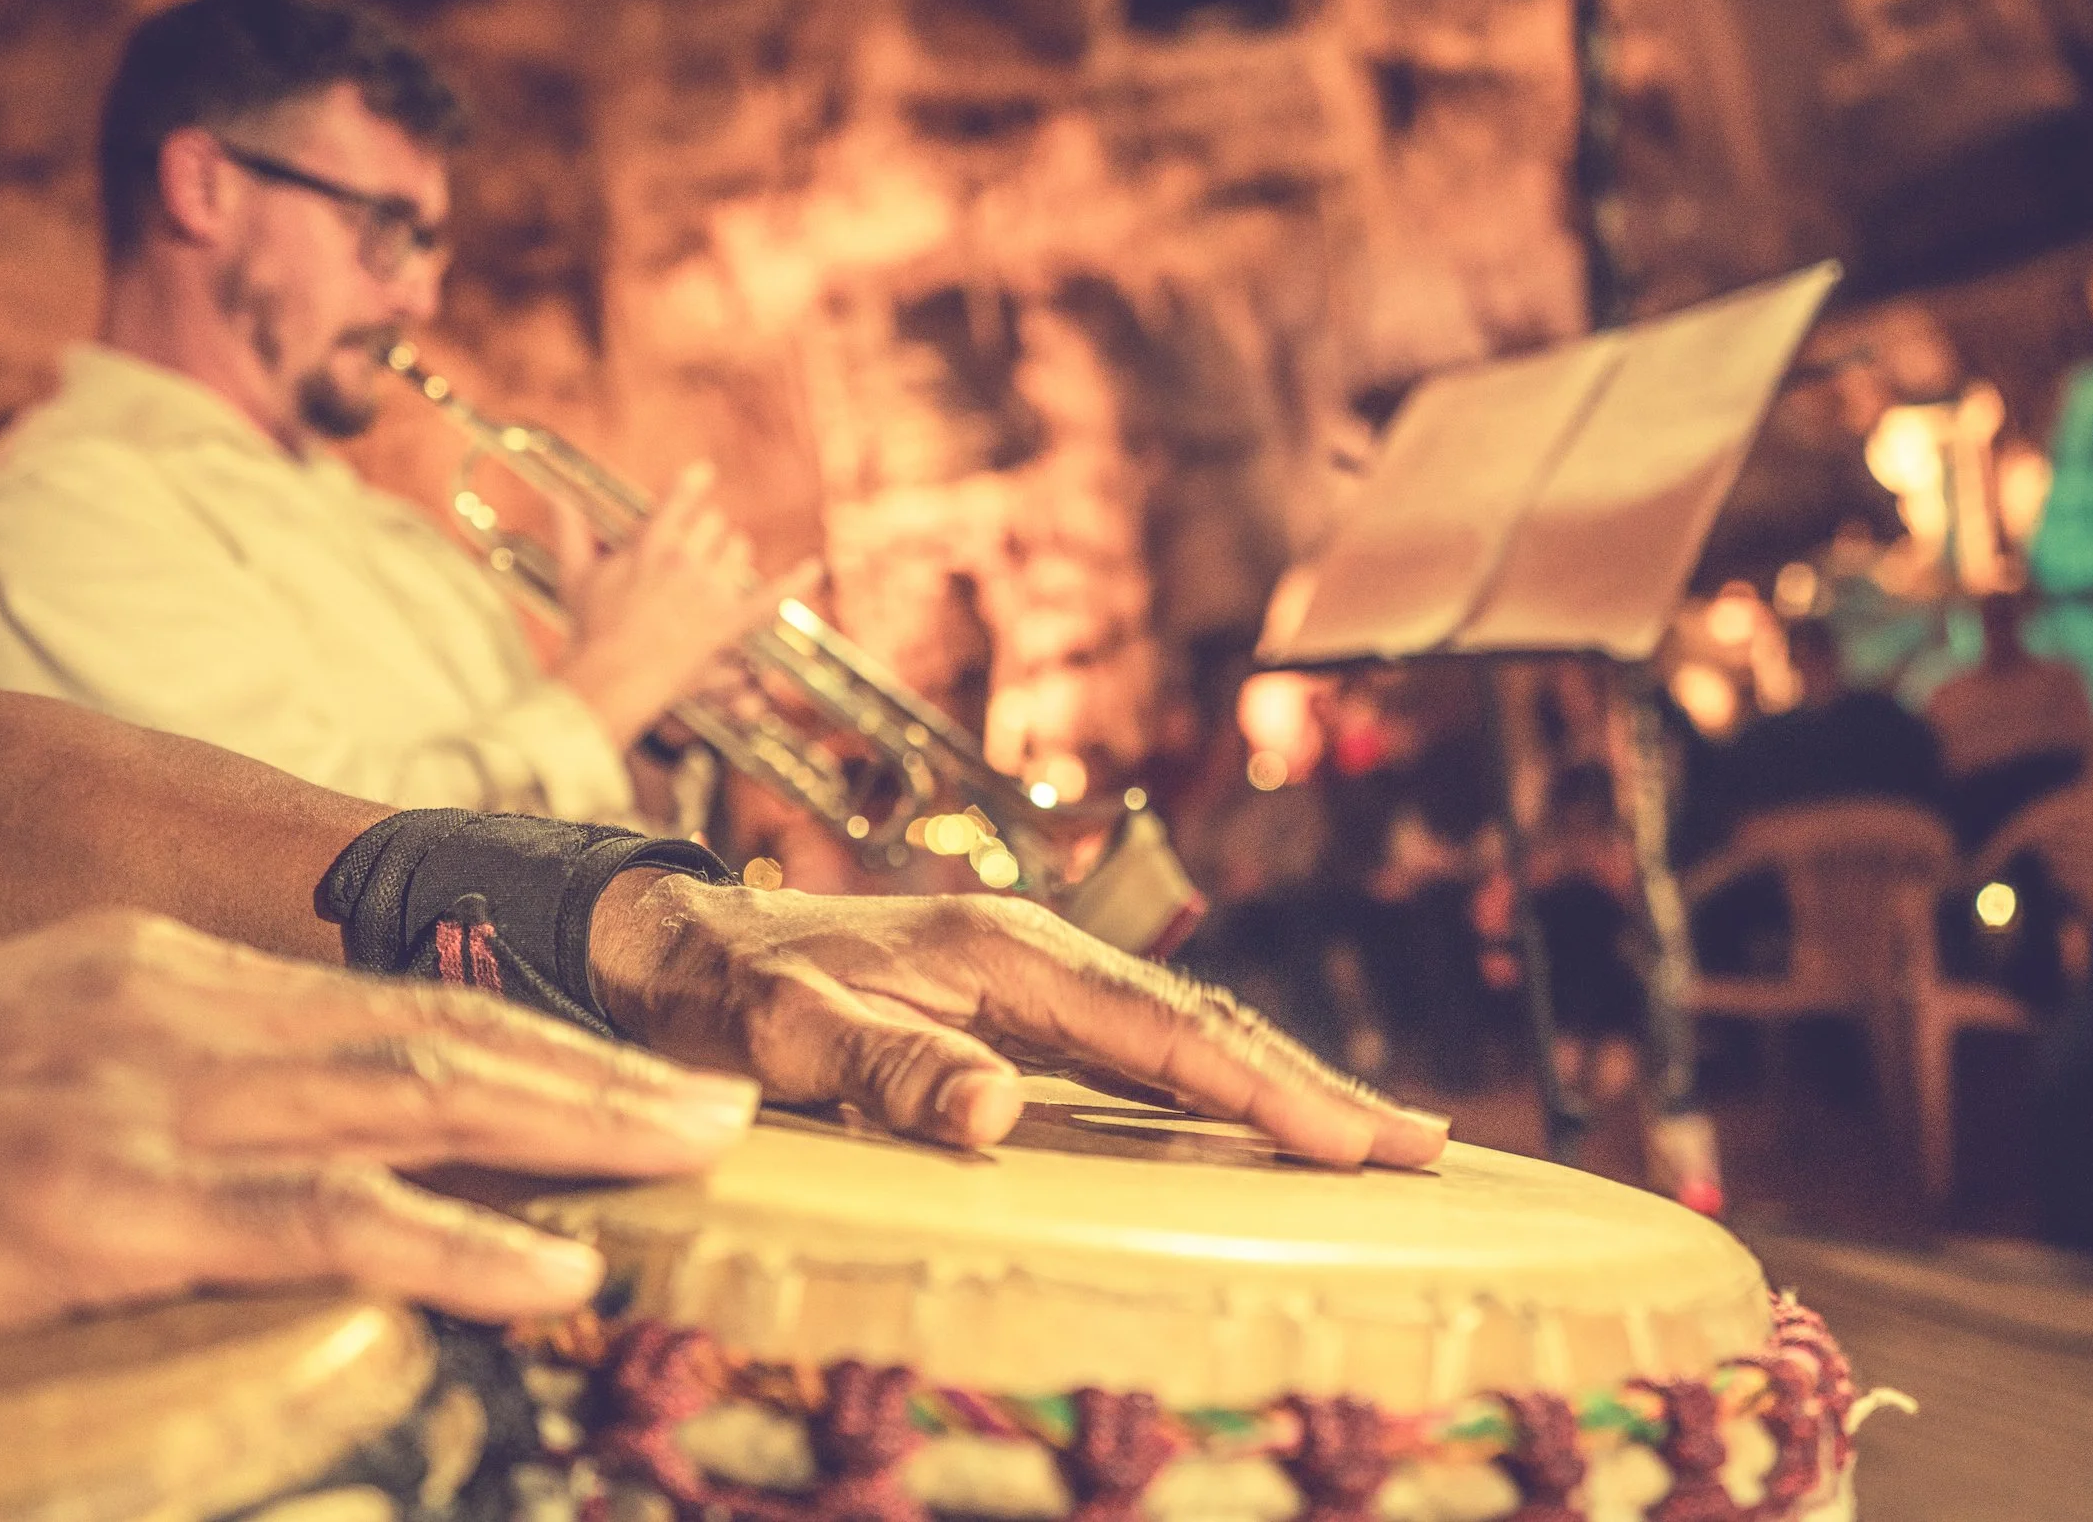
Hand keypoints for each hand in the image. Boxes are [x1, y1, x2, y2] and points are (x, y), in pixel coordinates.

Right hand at [0, 910, 756, 1379]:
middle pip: (438, 1036)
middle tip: (733, 1098)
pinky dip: (449, 1239)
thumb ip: (173, 1095)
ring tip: (698, 1152)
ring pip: (409, 1099)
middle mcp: (174, 1009)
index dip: (539, 1039)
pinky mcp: (86, 1198)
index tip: (647, 1068)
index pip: (396, 1006)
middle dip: (600, 1071)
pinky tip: (548, 1266)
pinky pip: (310, 1218)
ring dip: (574, 1128)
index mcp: (164, 979)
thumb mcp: (34, 1078)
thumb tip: (293, 1150)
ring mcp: (137, 1096)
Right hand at [552, 462, 821, 747]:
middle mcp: (685, 561)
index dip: (692, 486)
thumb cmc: (590, 630)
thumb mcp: (575, 575)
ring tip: (709, 585)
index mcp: (650, 546)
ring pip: (738, 553)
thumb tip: (554, 496)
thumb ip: (570, 531)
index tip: (703, 473)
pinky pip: (771, 597)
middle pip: (715, 526)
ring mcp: (709, 592)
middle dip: (708, 538)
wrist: (612, 675)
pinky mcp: (728, 624)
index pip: (678, 501)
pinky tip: (816, 567)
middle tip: (691, 563)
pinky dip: (797, 582)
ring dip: (730, 562)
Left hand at [588, 874, 1449, 1168]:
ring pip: (1175, 1032)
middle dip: (1310, 1085)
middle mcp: (1030, 954)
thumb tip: (1000, 1112)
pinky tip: (1243, 1116)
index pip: (1164, 1029)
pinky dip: (1207, 1079)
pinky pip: (1133, 1047)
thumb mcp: (783, 1036)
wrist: (668, 945)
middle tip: (1424, 1147)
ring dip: (1273, 1081)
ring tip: (1372, 1135)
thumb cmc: (722, 995)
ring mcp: (1023, 976)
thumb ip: (884, 1068)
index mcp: (1000, 953)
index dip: (1265, 1088)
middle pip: (1198, 1023)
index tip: (1358, 1143)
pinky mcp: (1005, 1005)